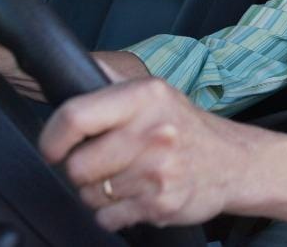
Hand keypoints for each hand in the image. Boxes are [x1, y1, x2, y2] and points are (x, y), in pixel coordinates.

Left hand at [40, 77, 255, 230]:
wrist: (234, 161)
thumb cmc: (184, 127)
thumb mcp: (153, 92)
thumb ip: (109, 82)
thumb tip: (66, 68)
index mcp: (145, 96)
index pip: (74, 117)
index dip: (52, 138)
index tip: (54, 147)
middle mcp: (154, 131)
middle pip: (77, 166)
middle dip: (82, 170)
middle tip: (105, 162)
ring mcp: (159, 170)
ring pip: (90, 196)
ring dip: (100, 192)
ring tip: (128, 177)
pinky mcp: (162, 204)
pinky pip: (108, 218)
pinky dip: (115, 213)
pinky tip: (137, 195)